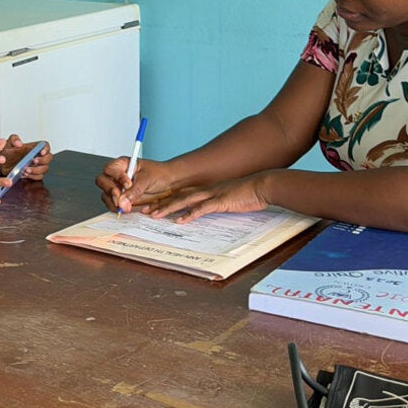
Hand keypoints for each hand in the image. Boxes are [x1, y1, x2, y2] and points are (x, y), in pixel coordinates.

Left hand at [0, 136, 52, 180]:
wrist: (2, 165)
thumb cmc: (7, 153)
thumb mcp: (8, 143)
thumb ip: (14, 139)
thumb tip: (19, 143)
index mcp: (34, 147)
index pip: (46, 146)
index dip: (46, 149)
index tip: (41, 152)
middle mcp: (37, 156)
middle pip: (48, 158)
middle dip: (42, 161)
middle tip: (33, 161)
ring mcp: (36, 166)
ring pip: (44, 168)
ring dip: (37, 170)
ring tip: (26, 170)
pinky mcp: (34, 174)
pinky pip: (39, 176)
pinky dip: (33, 176)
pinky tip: (25, 174)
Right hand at [96, 157, 178, 213]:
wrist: (170, 183)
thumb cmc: (160, 175)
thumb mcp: (148, 180)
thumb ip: (134, 190)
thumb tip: (122, 201)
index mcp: (123, 165)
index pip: (111, 169)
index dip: (117, 177)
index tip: (128, 184)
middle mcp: (118, 176)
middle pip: (102, 181)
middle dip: (110, 190)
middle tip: (119, 197)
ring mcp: (118, 188)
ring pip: (106, 195)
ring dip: (113, 202)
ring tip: (125, 207)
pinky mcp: (122, 199)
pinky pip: (113, 205)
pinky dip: (118, 208)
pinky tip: (126, 210)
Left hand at [147, 174, 270, 222]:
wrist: (263, 186)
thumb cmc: (248, 193)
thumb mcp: (229, 199)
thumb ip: (217, 204)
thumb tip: (209, 211)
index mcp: (207, 190)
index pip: (182, 195)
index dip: (166, 201)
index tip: (153, 207)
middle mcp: (206, 190)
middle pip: (178, 197)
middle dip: (161, 204)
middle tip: (145, 211)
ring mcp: (212, 195)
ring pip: (184, 201)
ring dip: (168, 208)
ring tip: (154, 215)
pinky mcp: (221, 201)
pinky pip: (202, 208)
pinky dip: (190, 214)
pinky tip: (180, 220)